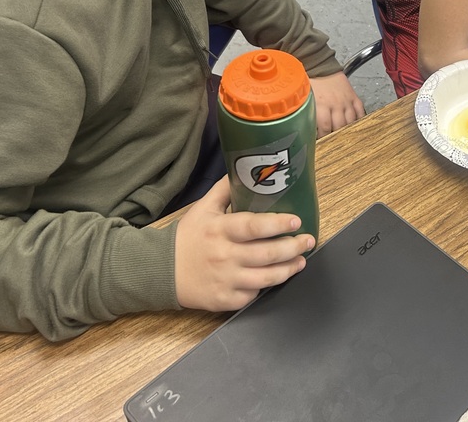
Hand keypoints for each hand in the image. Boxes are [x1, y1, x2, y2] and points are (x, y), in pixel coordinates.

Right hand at [174, 177, 313, 311]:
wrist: (160, 271)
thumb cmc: (187, 237)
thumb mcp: (203, 208)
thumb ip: (225, 189)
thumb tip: (244, 168)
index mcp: (220, 230)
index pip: (254, 226)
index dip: (278, 224)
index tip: (296, 221)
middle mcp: (224, 255)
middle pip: (267, 254)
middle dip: (293, 247)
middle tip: (308, 240)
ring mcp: (225, 280)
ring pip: (266, 278)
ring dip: (288, 269)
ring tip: (300, 260)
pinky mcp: (224, 300)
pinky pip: (252, 295)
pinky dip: (265, 287)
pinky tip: (274, 277)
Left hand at [309, 71, 364, 136]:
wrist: (320, 65)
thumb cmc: (311, 81)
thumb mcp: (305, 99)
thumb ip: (307, 113)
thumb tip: (305, 129)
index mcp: (321, 104)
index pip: (324, 127)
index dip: (323, 137)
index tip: (321, 142)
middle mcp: (335, 104)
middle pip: (339, 127)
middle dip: (336, 136)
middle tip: (333, 141)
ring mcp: (346, 101)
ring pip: (350, 122)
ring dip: (347, 130)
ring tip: (344, 137)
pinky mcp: (353, 97)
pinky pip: (360, 112)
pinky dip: (359, 120)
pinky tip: (356, 126)